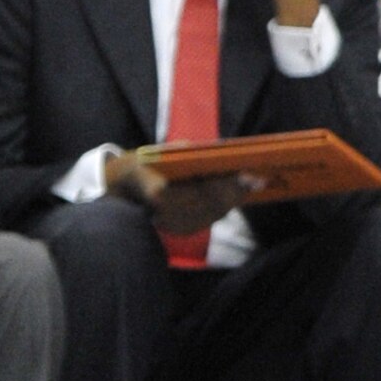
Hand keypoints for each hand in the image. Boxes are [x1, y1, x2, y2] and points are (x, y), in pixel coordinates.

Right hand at [108, 152, 262, 236]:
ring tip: (255, 183)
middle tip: (258, 178)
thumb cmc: (146, 165)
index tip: (244, 174)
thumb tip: (220, 150)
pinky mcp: (181, 230)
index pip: (201, 190)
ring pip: (213, 212)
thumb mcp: (160, 154)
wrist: (123, 190)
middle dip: (235, 190)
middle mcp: (167, 215)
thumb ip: (186, 154)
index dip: (225, 183)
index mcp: (158, 193)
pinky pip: (209, 218)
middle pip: (211, 202)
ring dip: (235, 198)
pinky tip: (241, 193)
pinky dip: (226, 205)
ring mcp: (174, 225)